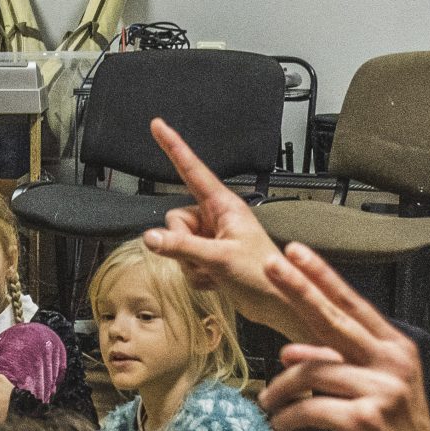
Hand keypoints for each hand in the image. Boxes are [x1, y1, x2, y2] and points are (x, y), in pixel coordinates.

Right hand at [141, 119, 314, 342]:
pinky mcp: (210, 256)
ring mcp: (212, 237)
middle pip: (174, 219)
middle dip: (182, 243)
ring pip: (176, 243)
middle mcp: (217, 217)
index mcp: (224, 205)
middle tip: (207, 258)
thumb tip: (151, 238)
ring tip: (215, 271)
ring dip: (190, 264)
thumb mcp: (220, 259)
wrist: (279, 305)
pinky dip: (195, 274)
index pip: (192, 169)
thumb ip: (181, 247)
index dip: (173, 146)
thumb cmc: (265, 275)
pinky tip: (216, 280)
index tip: (158, 125)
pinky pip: (183, 261)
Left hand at [254, 241, 429, 430]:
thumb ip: (338, 365)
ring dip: (281, 389)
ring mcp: (381, 389)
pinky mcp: (364, 420)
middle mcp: (392, 362)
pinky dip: (288, 416)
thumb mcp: (373, 391)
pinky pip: (309, 407)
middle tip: (269, 266)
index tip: (295, 252)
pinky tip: (281, 425)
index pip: (352, 305)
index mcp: (395, 349)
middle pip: (334, 319)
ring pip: (312, 372)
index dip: (322, 277)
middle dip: (299, 289)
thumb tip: (289, 350)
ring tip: (268, 404)